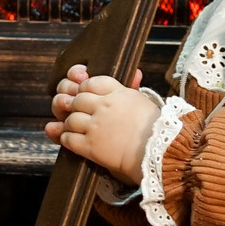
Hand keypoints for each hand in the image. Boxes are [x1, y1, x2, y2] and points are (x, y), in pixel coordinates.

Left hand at [45, 64, 155, 184]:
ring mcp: (96, 126)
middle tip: (78, 113)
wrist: (157, 152)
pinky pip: (68, 138)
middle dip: (75, 106)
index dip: (84, 88)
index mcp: (118, 92)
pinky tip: (74, 139)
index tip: (85, 95)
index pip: (91, 83)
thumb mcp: (143, 102)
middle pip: (77, 100)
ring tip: (77, 128)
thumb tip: (135, 73)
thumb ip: (133, 87)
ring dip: (70, 124)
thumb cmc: (155, 128)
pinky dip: (67, 138)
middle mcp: (104, 106)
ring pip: (70, 119)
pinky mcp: (90, 146)